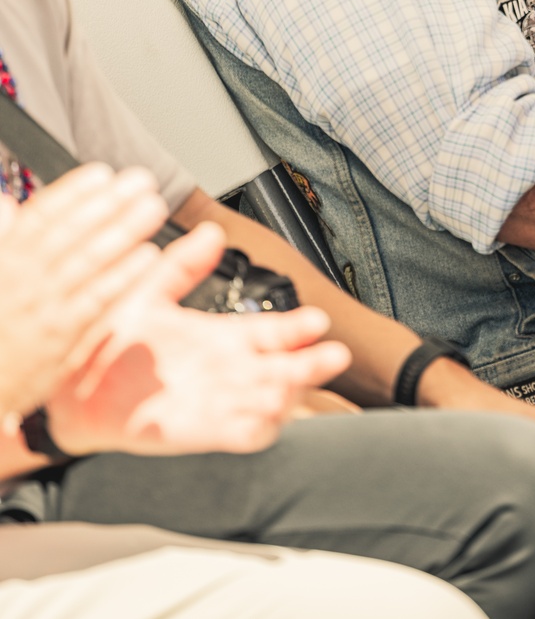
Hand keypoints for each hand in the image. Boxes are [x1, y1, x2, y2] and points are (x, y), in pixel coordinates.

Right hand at [0, 164, 167, 418]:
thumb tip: (6, 203)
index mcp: (3, 260)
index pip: (41, 215)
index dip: (74, 190)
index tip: (103, 174)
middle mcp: (24, 280)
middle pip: (73, 231)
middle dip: (110, 202)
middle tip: (142, 182)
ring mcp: (43, 309)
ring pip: (89, 261)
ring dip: (124, 230)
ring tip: (152, 208)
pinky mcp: (62, 341)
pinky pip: (97, 302)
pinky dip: (123, 278)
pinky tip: (148, 257)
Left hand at [48, 222, 351, 456]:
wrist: (70, 384)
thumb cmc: (110, 340)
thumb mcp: (150, 291)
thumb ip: (183, 265)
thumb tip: (211, 232)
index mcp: (219, 337)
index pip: (270, 332)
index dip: (297, 329)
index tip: (319, 321)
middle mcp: (224, 371)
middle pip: (281, 369)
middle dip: (310, 365)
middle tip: (333, 356)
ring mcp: (213, 402)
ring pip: (265, 402)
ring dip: (285, 396)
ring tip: (295, 384)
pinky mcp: (194, 430)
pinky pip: (234, 434)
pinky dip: (254, 427)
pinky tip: (267, 417)